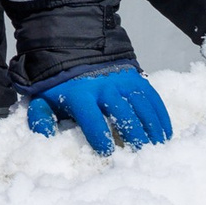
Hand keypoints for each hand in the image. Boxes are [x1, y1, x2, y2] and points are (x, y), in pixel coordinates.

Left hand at [25, 64, 172, 155]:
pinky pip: (152, 98)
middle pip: (123, 112)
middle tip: (140, 155)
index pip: (91, 117)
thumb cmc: (61, 85)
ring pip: (142, 106)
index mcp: (80, 94)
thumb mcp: (44, 99)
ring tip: (156, 149)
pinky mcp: (137, 77)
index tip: (107, 152)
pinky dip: (161, 117)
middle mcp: (104, 86)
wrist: (77, 49)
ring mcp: (123, 80)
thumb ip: (41, 118)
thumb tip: (45, 136)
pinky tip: (164, 135)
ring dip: (151, 128)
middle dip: (133, 135)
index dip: (100, 135)